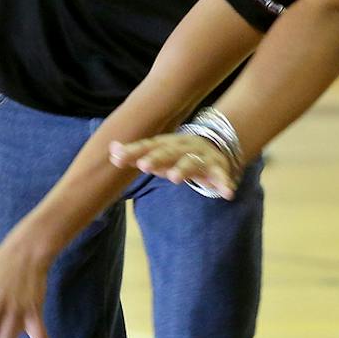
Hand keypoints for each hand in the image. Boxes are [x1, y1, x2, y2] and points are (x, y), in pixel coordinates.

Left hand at [111, 133, 236, 199]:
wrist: (213, 146)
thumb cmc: (177, 154)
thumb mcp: (157, 152)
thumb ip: (135, 153)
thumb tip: (111, 149)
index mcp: (166, 144)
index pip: (147, 146)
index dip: (133, 152)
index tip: (117, 158)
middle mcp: (182, 148)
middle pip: (168, 152)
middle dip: (156, 158)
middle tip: (144, 166)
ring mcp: (201, 157)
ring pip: (191, 162)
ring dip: (183, 169)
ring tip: (174, 178)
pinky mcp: (217, 168)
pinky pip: (221, 175)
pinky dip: (224, 183)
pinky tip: (227, 193)